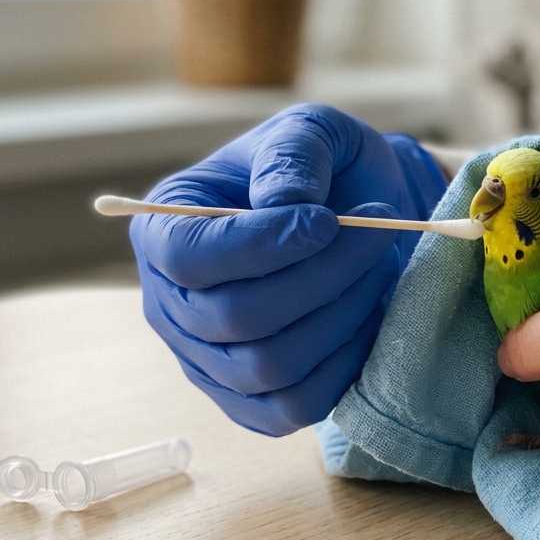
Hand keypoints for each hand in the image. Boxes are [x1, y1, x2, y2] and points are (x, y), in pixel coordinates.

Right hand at [131, 104, 447, 435]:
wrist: (355, 214)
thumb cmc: (319, 170)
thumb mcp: (309, 132)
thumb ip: (292, 155)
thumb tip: (283, 204)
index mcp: (162, 231)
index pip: (187, 256)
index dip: (259, 245)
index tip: (328, 220)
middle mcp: (171, 304)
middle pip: (234, 317)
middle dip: (320, 276)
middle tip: (376, 235)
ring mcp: (207, 361)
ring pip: (269, 366)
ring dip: (341, 316)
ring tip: (377, 268)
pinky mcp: (252, 401)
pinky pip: (294, 406)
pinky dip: (343, 365)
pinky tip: (367, 316)